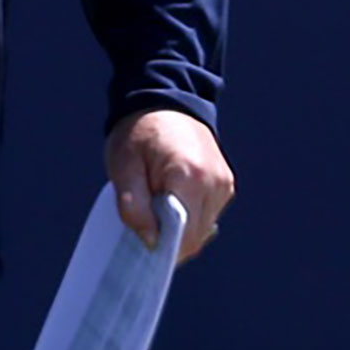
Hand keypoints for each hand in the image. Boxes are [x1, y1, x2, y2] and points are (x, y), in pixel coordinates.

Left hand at [106, 108, 233, 263]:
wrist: (163, 98)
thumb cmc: (138, 131)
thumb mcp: (123, 166)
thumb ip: (134, 206)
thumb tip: (150, 242)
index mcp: (190, 177)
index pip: (184, 235)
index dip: (163, 249)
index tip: (142, 250)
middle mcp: (215, 183)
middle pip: (195, 236)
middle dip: (169, 241)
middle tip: (141, 229)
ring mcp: (223, 184)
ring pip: (203, 229)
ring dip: (179, 230)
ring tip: (153, 209)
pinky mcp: (225, 184)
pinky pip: (207, 215)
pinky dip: (188, 218)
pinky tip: (168, 204)